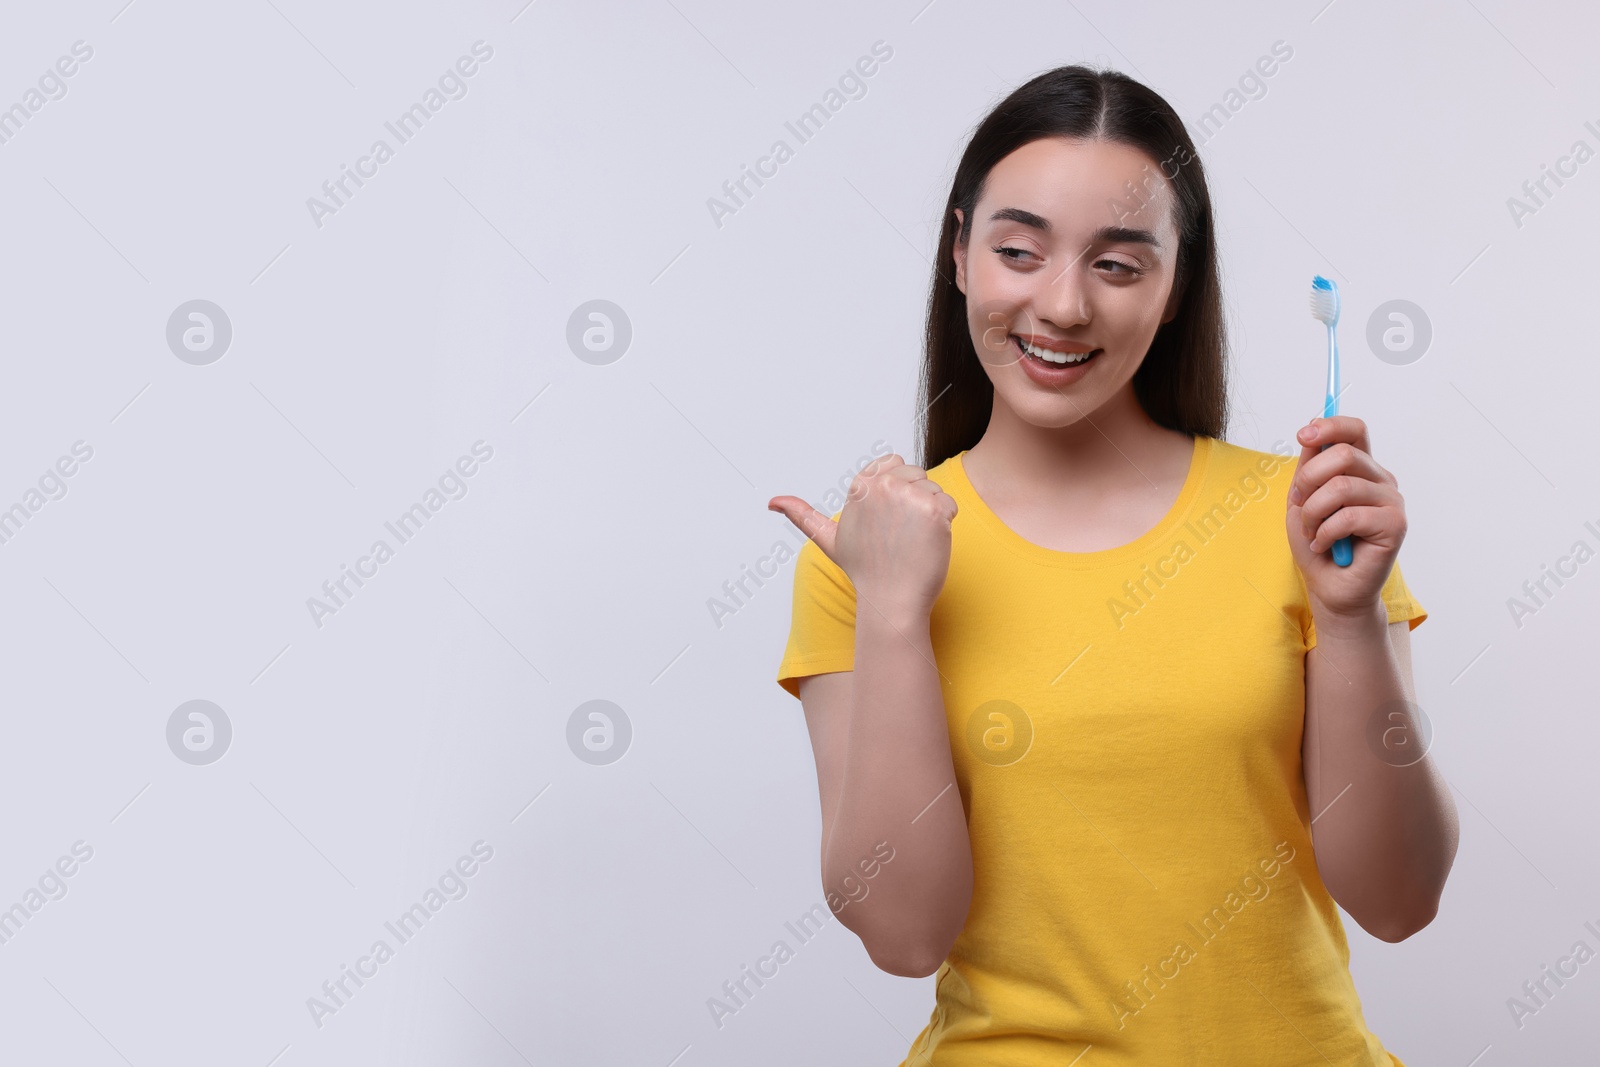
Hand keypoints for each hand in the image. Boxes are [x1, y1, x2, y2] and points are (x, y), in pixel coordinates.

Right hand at [768, 453, 957, 620]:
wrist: (891, 600)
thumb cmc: (865, 570)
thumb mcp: (829, 539)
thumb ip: (802, 515)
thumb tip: (772, 502)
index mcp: (860, 485)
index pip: (894, 463)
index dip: (896, 491)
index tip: (887, 521)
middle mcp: (882, 485)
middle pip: (917, 474)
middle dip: (914, 500)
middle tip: (899, 534)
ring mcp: (908, 496)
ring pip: (933, 490)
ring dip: (930, 514)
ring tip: (911, 540)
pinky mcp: (934, 510)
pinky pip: (949, 505)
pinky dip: (945, 525)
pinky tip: (926, 544)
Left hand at [1285, 416, 1407, 626]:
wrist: (1330, 587)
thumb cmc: (1317, 543)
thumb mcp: (1302, 500)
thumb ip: (1308, 468)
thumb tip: (1311, 433)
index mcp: (1360, 469)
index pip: (1354, 431)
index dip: (1329, 426)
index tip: (1303, 435)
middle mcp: (1380, 480)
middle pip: (1342, 454)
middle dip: (1308, 481)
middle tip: (1301, 508)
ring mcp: (1391, 501)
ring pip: (1341, 487)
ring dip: (1313, 513)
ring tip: (1312, 532)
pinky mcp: (1395, 525)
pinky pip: (1349, 516)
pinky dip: (1325, 532)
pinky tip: (1324, 544)